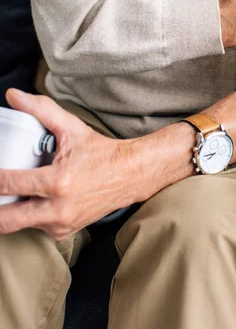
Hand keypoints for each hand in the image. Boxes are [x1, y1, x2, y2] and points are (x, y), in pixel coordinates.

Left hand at [0, 89, 141, 240]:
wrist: (130, 175)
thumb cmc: (101, 152)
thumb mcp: (71, 128)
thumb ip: (41, 110)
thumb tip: (14, 96)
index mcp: (58, 182)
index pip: (8, 184)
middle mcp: (58, 208)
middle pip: (6, 220)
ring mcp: (61, 224)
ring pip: (18, 225)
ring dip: (10, 210)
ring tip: (12, 191)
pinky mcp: (64, 232)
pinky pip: (35, 227)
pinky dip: (29, 214)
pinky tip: (34, 198)